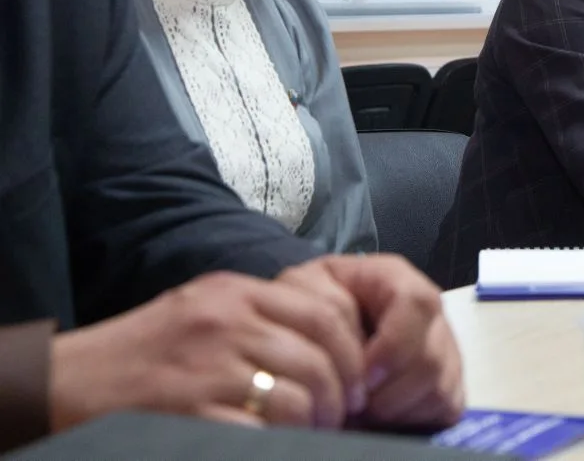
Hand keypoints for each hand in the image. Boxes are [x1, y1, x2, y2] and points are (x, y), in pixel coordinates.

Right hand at [49, 271, 364, 431]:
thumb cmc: (146, 350)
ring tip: (311, 434)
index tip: (358, 379)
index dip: (353, 352)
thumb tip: (331, 337)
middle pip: (320, 358)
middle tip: (341, 416)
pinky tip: (278, 445)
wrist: (70, 382)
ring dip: (314, 424)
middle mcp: (228, 323)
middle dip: (341, 394)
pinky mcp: (192, 413)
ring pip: (298, 398)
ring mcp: (209, 369)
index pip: (325, 313)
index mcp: (237, 293)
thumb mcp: (205, 308)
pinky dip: (280, 443)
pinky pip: (261, 433)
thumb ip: (263, 313)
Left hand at [284, 255, 464, 426]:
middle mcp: (429, 310)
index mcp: (396, 279)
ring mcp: (445, 345)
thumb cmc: (316, 310)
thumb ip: (324, 309)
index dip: (392, 345)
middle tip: (354, 402)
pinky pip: (446, 405)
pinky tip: (385, 412)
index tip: (361, 377)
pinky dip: (412, 418)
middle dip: (387, 391)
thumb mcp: (308, 290)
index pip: (415, 304)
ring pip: (438, 386)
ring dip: (396, 408)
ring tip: (364, 408)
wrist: (325, 329)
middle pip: (430, 356)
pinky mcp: (453, 378)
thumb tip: (354, 361)